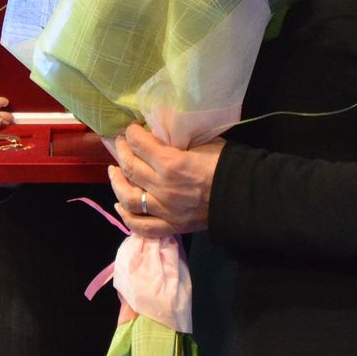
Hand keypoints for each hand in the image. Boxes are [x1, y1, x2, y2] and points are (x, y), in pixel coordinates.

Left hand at [108, 124, 223, 237]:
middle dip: (121, 151)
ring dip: (116, 182)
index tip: (130, 129)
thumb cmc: (224, 163)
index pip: (139, 144)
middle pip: (130, 167)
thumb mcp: (200, 142)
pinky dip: (127, 217)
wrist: (243, 195)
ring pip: (129, 197)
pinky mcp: (170, 226)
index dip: (131, 133)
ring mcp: (164, 210)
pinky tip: (120, 205)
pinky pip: (141, 226)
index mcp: (171, 163)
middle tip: (120, 143)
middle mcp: (163, 187)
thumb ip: (175, 139)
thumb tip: (155, 133)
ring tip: (113, 172)